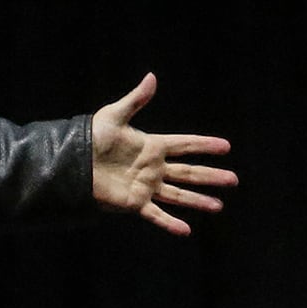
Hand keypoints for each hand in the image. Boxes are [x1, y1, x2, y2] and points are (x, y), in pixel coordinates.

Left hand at [89, 73, 235, 235]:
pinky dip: (170, 223)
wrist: (72, 163)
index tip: (226, 146)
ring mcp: (145, 186)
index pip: (185, 144)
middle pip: (188, 172)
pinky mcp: (134, 202)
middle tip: (234, 179)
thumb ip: (136, 99)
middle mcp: (152, 167)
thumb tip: (152, 77)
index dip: (205, 144)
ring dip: (198, 200)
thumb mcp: (114, 116)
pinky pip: (155, 214)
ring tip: (218, 206)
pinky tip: (186, 230)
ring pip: (178, 195)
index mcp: (151, 146)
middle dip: (211, 176)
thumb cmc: (90, 138)